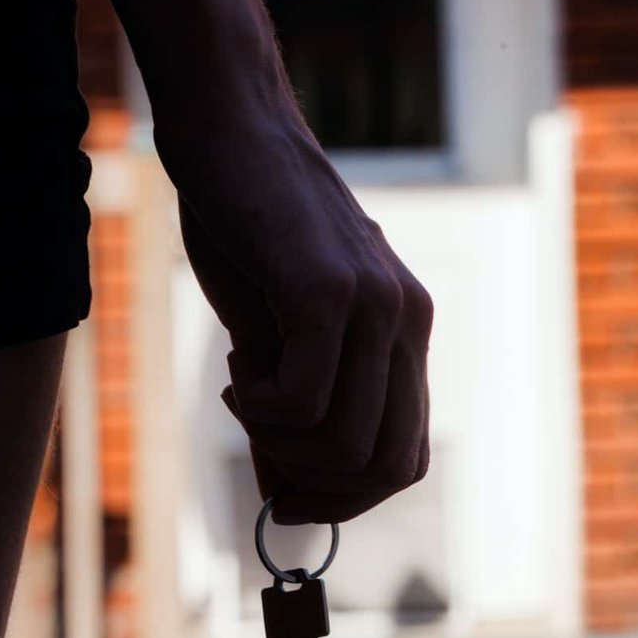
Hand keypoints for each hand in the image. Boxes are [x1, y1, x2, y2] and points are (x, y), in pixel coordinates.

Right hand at [176, 119, 431, 524]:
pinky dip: (261, 411)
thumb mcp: (273, 336)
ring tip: (242, 390)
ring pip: (349, 446)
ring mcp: (377, 306)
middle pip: (389, 467)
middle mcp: (408, 322)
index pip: (405, 458)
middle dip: (316, 485)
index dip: (347, 496)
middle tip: (258, 445)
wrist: (230, 134)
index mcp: (405, 333)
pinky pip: (306, 403)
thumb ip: (289, 415)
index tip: (284, 495)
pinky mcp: (330, 291)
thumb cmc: (246, 231)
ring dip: (279, 445)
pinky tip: (236, 367)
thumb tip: (283, 502)